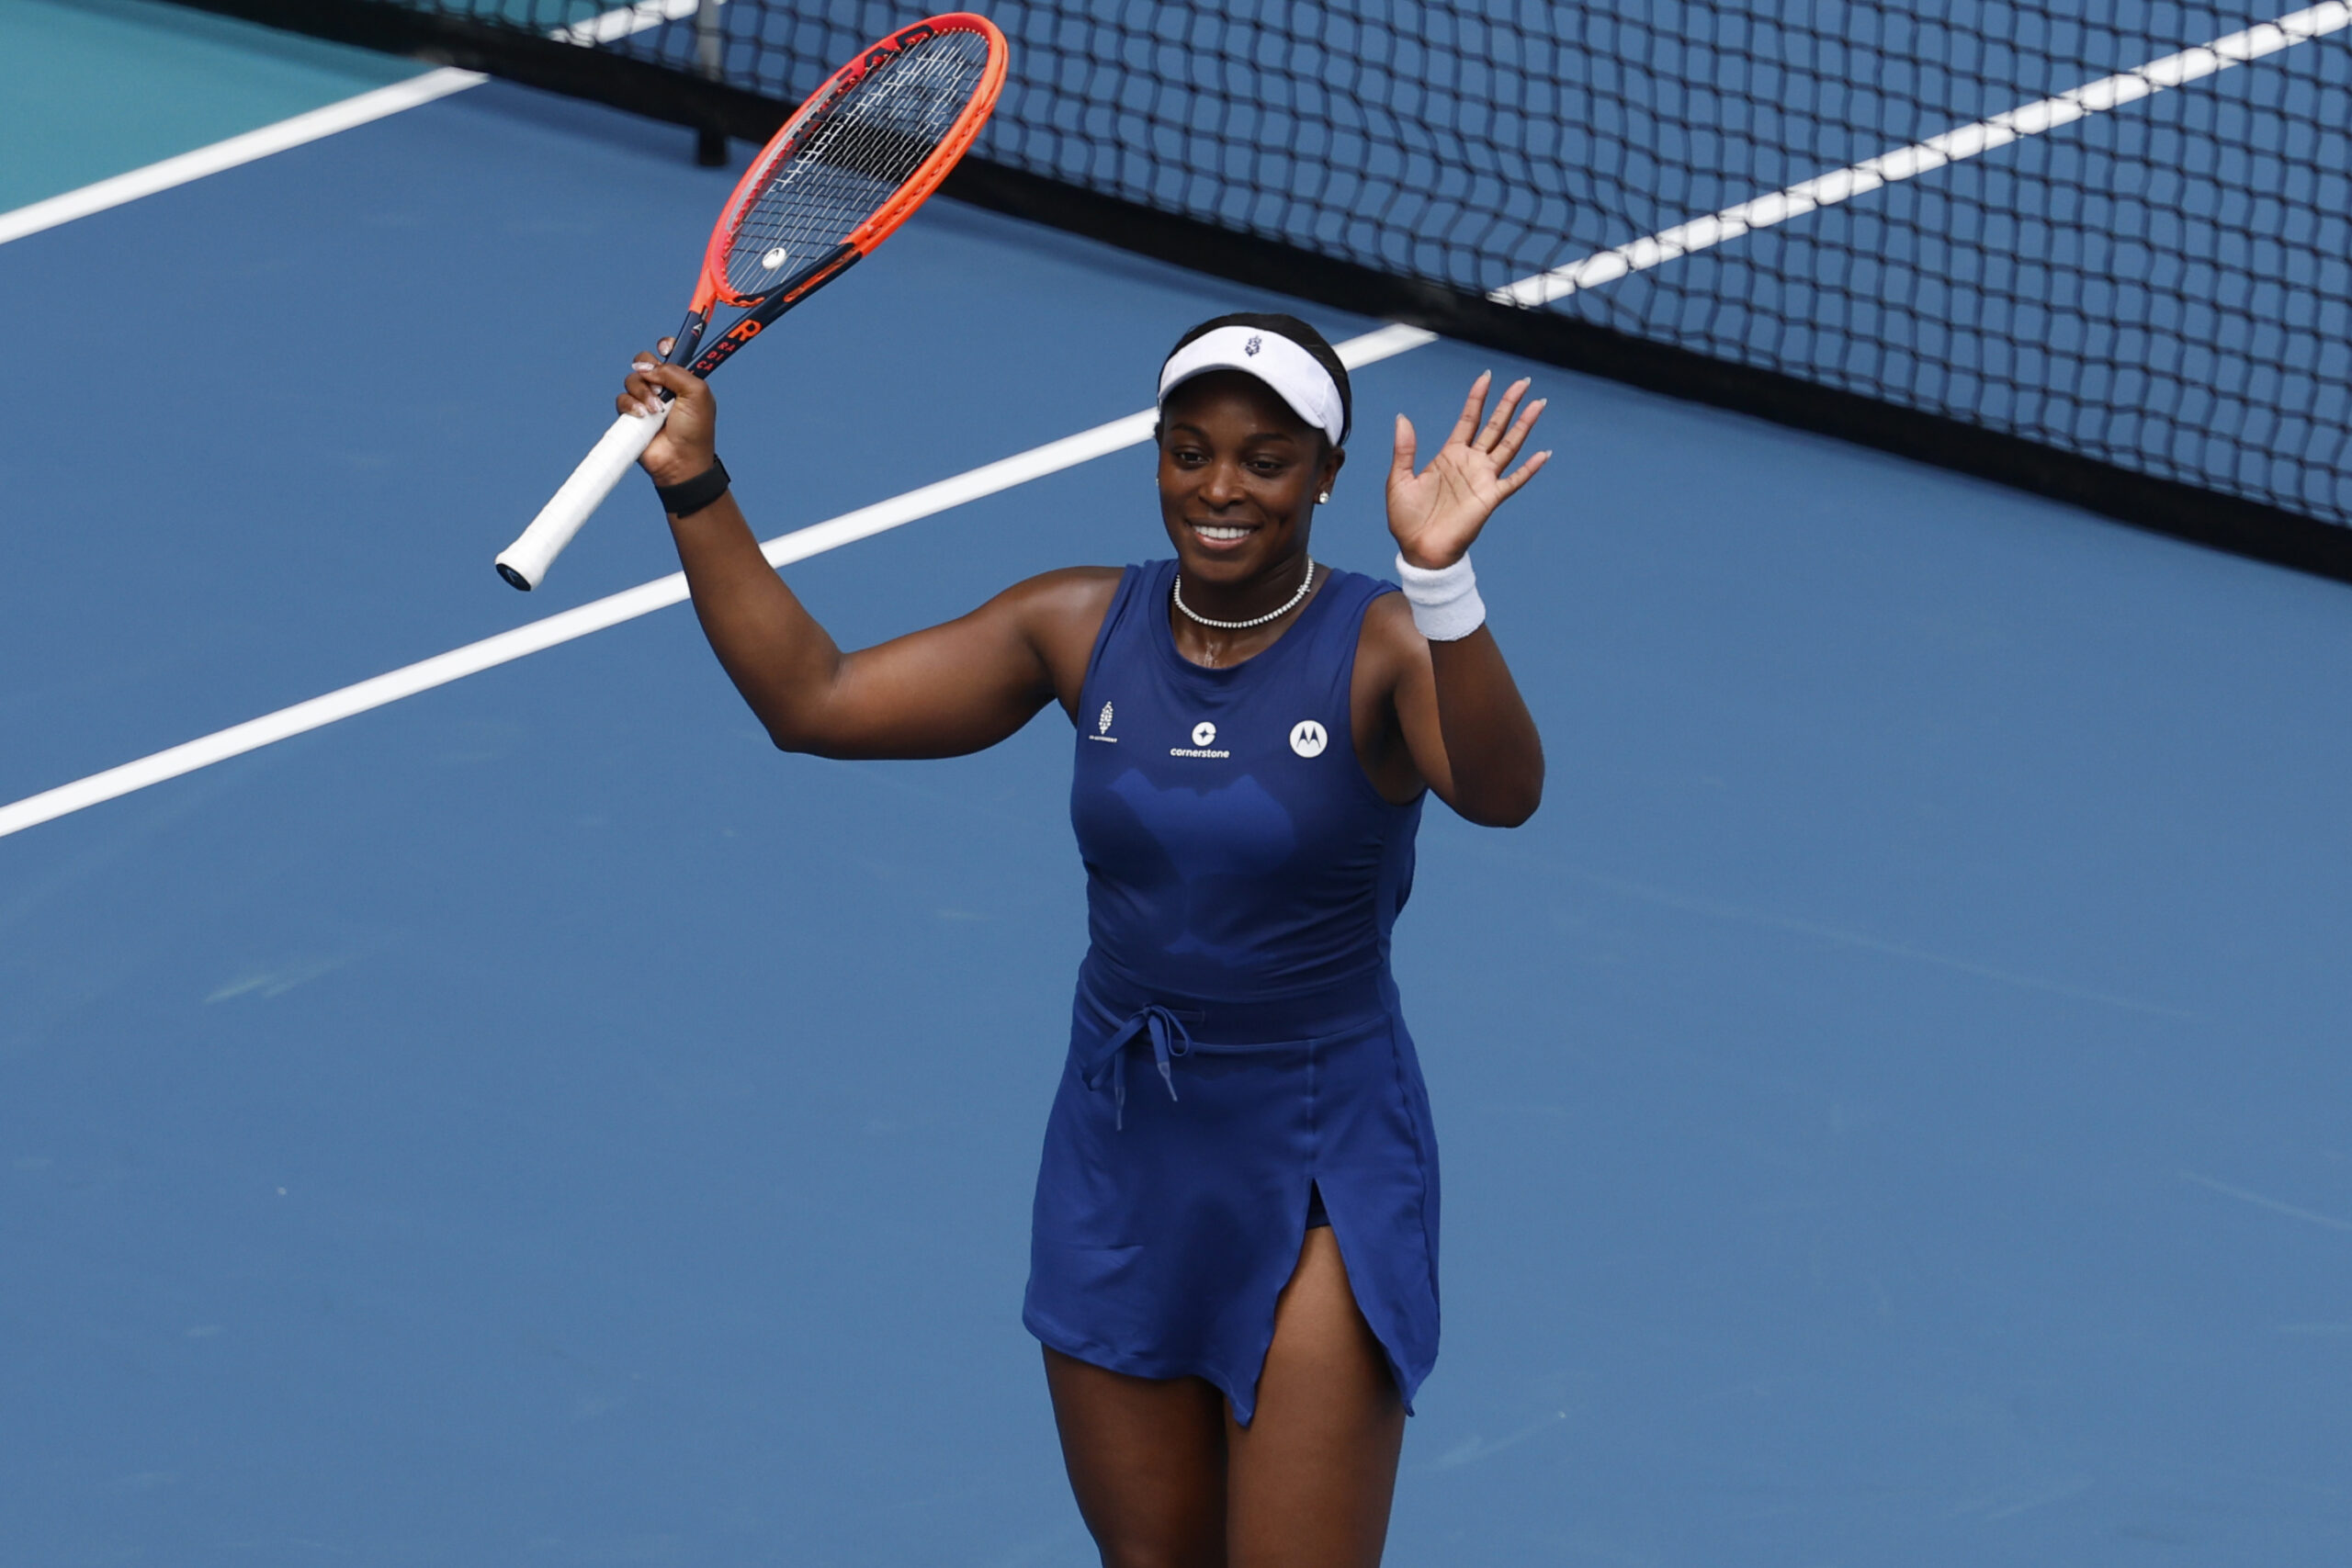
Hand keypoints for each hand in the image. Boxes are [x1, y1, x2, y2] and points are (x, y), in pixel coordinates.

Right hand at [619, 339, 718, 486]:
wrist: (681, 460)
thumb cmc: (695, 430)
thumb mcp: (697, 393)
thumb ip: (676, 372)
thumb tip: (648, 366)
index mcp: (683, 379)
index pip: (670, 353)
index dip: (666, 346)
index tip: (665, 348)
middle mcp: (664, 387)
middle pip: (645, 360)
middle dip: (649, 370)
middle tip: (659, 387)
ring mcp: (646, 400)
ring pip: (632, 379)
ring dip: (642, 392)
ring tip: (656, 410)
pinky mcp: (632, 414)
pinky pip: (622, 398)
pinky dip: (631, 406)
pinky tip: (643, 417)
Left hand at [1386, 372, 1548, 569]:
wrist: (1418, 551)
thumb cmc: (1406, 520)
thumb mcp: (1399, 479)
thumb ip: (1404, 449)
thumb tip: (1402, 417)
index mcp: (1449, 456)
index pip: (1468, 420)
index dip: (1477, 398)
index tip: (1486, 378)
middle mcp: (1470, 464)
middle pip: (1495, 426)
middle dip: (1509, 404)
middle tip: (1524, 382)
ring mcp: (1482, 480)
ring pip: (1509, 446)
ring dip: (1524, 426)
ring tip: (1538, 405)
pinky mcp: (1490, 498)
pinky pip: (1514, 480)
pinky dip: (1529, 468)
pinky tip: (1543, 454)